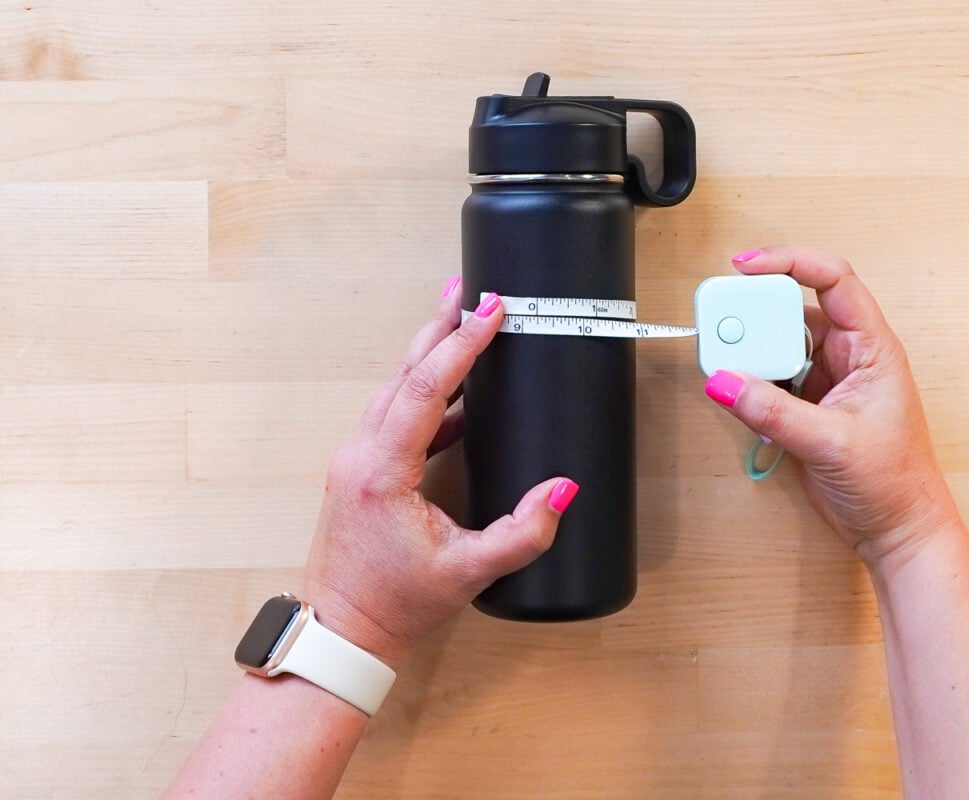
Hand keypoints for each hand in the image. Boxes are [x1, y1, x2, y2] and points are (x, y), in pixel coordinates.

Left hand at [303, 280, 578, 666]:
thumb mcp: (468, 572)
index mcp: (383, 470)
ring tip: (464, 322)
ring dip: (431, 353)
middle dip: (441, 327)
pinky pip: (396, 415)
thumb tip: (562, 489)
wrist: (341, 632)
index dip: (463, 343)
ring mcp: (357, 460)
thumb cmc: (393, 605)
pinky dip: (428, 392)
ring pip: (396, 388)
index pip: (428, 387)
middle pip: (405, 372)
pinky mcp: (363, 471)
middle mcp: (362, 454)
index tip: (492, 309)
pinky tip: (460, 393)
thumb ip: (522, 533)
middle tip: (471, 288)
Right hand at [705, 246, 959, 571]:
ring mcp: (827, 380)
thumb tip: (726, 381)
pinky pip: (772, 379)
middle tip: (726, 330)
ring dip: (752, 352)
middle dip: (757, 315)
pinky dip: (751, 383)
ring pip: (779, 345)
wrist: (897, 529)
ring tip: (730, 367)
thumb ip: (773, 410)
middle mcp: (849, 356)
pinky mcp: (809, 406)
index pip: (832, 280)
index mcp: (872, 347)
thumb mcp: (831, 442)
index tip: (748, 266)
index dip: (790, 262)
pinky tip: (741, 396)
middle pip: (794, 309)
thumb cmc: (895, 482)